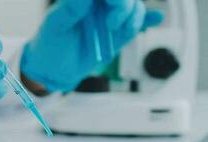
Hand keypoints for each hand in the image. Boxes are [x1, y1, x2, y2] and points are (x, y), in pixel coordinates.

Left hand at [20, 0, 163, 91]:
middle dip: (123, 6)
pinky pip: (136, 24)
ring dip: (132, 17)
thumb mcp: (55, 26)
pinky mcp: (117, 34)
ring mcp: (110, 18)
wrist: (56, 70)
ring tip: (117, 31)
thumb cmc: (50, 45)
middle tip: (111, 24)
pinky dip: (147, 19)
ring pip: (133, 8)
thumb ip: (71, 9)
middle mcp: (99, 5)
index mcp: (83, 0)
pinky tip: (157, 17)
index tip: (111, 4)